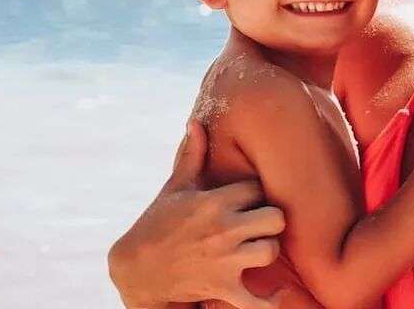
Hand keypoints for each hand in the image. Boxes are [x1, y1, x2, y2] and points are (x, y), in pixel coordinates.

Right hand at [108, 119, 286, 308]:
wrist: (136, 270)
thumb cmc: (158, 223)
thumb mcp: (175, 188)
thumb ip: (192, 155)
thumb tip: (195, 122)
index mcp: (213, 203)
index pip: (257, 188)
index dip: (255, 193)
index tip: (246, 198)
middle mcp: (223, 230)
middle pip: (276, 218)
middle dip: (271, 219)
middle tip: (260, 222)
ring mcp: (224, 261)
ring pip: (271, 250)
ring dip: (267, 250)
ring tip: (257, 246)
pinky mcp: (222, 289)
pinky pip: (256, 301)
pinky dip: (269, 302)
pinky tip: (276, 294)